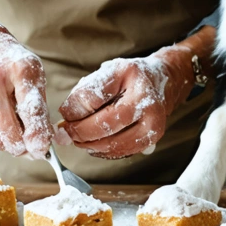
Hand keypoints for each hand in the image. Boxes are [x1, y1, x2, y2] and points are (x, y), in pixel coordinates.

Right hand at [0, 25, 51, 159]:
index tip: (42, 148)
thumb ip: (40, 108)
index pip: (31, 110)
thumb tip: (43, 143)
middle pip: (12, 135)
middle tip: (32, 144)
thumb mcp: (32, 73)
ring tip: (11, 120)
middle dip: (25, 146)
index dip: (38, 135)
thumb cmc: (8, 62)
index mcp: (18, 71)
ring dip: (9, 139)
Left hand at [56, 47, 192, 158]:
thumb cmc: (128, 78)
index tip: (65, 114)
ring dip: (90, 145)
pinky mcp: (153, 139)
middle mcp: (145, 99)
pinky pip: (122, 152)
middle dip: (80, 132)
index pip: (92, 97)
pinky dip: (103, 151)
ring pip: (113, 143)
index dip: (73, 110)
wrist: (162, 81)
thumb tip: (63, 126)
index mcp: (129, 74)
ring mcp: (152, 121)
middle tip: (67, 132)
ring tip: (79, 138)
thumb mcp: (105, 73)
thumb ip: (82, 96)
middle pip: (105, 124)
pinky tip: (95, 143)